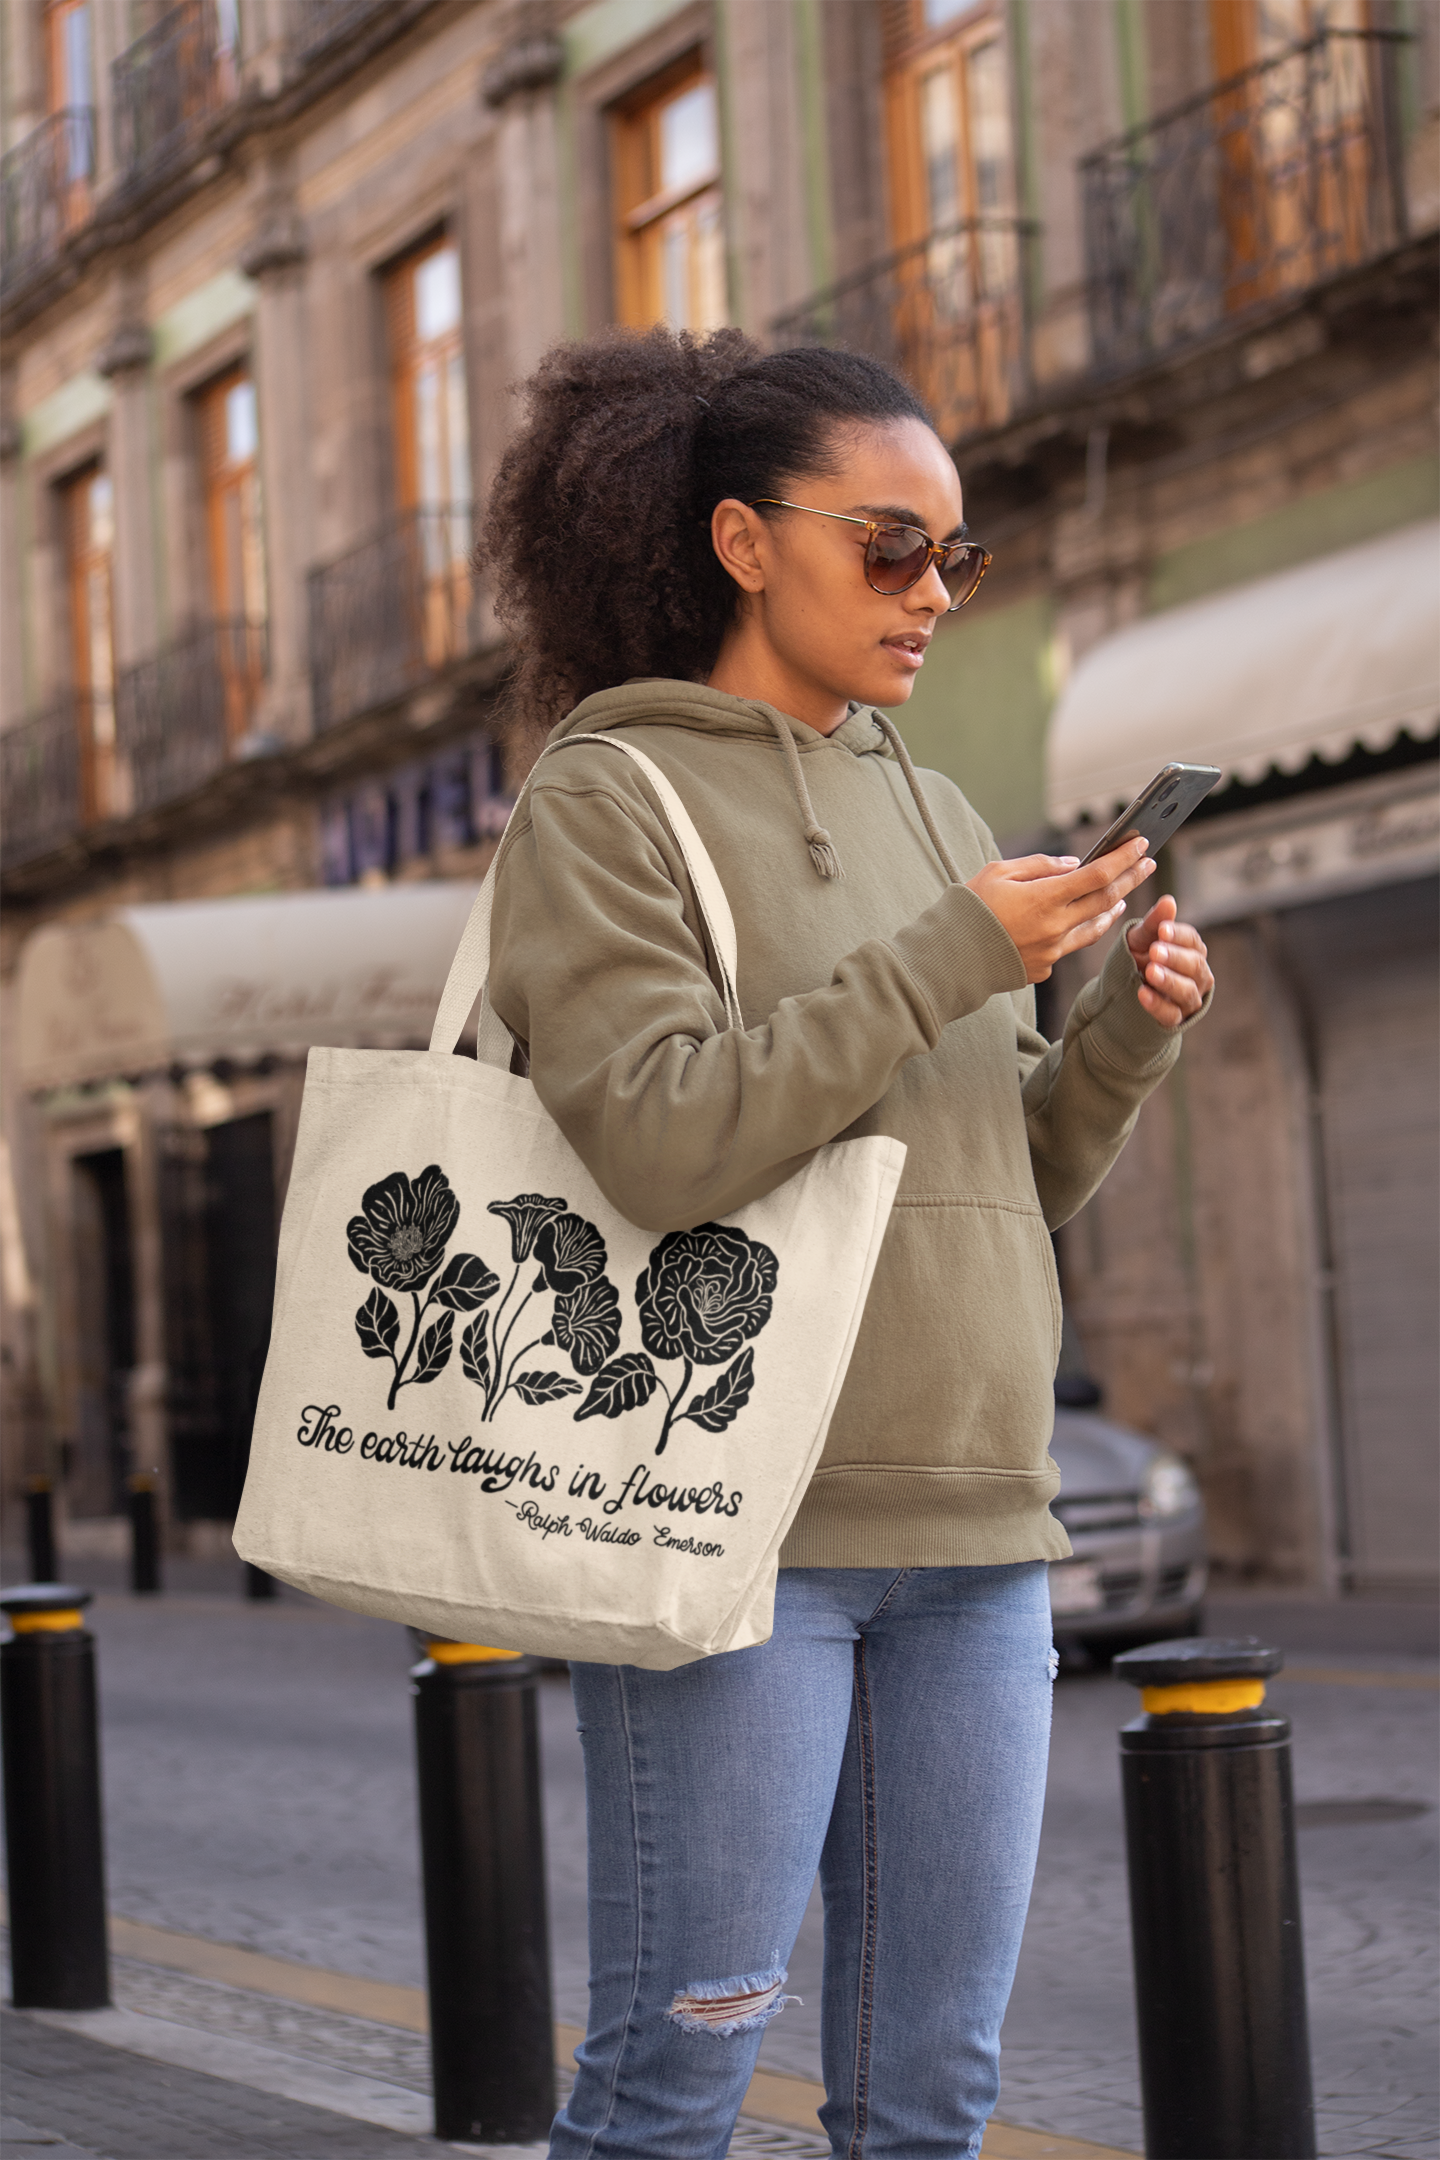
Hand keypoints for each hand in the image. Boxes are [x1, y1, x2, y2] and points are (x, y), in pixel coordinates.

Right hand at [966, 838, 1156, 983]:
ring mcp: (1052, 951)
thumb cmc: (969, 908)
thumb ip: (1039, 866)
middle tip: (1147, 864)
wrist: (949, 956)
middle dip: (1130, 878)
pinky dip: (1079, 930)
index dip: (1122, 859)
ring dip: (1112, 908)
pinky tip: (1082, 921)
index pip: (1097, 874)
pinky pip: (1069, 945)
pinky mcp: (1044, 967)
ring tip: (1124, 895)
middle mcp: (1055, 926)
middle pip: (1105, 899)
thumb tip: (1073, 864)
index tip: (1140, 845)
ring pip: (1095, 927)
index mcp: (1044, 898)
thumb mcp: (998, 872)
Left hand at [1125, 894, 1212, 1027]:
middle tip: (1155, 951)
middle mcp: (1198, 975)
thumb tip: (1168, 901)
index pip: (1193, 941)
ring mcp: (1188, 999)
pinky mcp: (1174, 1019)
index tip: (1162, 929)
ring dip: (1169, 981)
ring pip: (1187, 992)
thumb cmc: (1139, 957)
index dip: (1179, 936)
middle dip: (1175, 957)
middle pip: (1195, 966)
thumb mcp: (1142, 938)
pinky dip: (1157, 1005)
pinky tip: (1142, 994)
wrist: (1123, 991)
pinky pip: (1171, 1015)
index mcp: (1192, 951)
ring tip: (1150, 971)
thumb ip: (1154, 923)